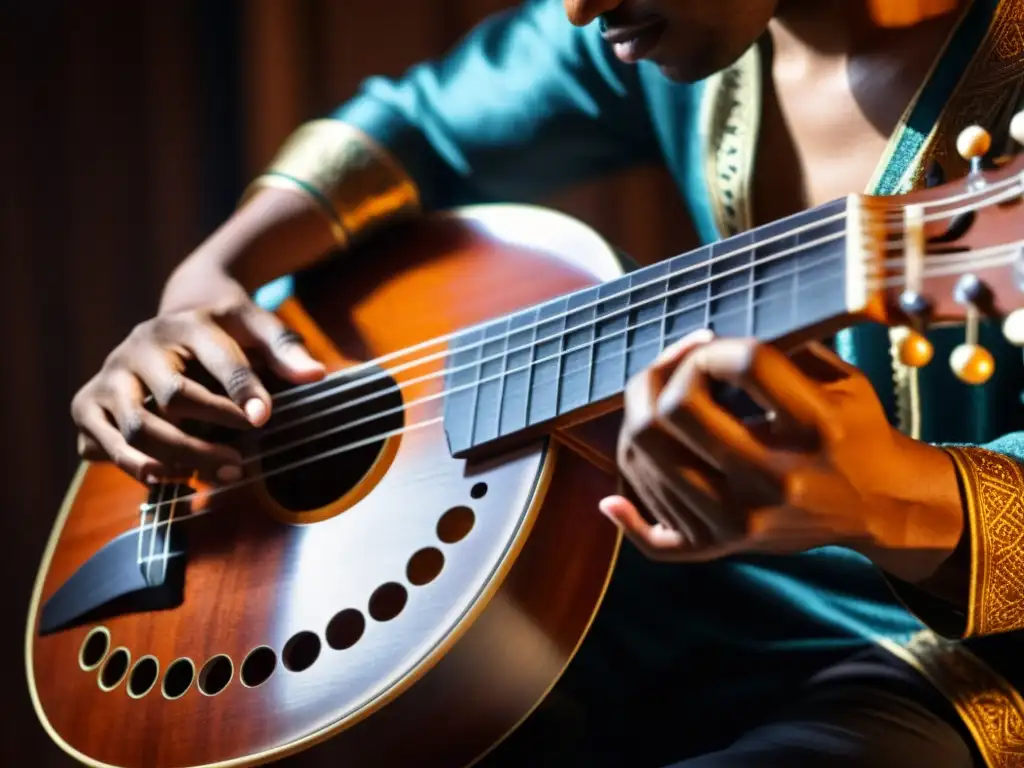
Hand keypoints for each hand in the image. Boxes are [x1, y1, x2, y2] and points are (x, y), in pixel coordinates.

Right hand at [71, 269, 325, 484]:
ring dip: (178, 460)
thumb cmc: (225, 330)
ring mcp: (111, 374)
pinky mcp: (88, 401)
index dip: (243, 392)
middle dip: (210, 437)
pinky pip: (101, 445)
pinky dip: (134, 467)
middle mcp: (140, 346)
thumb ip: (285, 349)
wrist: (176, 316)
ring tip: (216, 474)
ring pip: (137, 429)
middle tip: (241, 463)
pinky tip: (172, 478)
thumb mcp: (257, 327)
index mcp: (187, 323)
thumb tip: (316, 375)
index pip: (218, 360)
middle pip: (174, 400)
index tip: (263, 420)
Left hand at [600, 330, 962, 575]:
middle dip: (658, 374)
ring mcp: (742, 520)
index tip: (713, 343)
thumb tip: (704, 335)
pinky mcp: (724, 547)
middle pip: (671, 414)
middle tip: (674, 366)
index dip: (714, 344)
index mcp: (815, 427)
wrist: (880, 504)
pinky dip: (627, 515)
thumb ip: (782, 346)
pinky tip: (612, 500)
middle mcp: (775, 480)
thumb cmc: (853, 429)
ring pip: (645, 461)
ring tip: (659, 404)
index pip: (744, 362)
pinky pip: (654, 538)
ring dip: (638, 420)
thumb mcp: (840, 377)